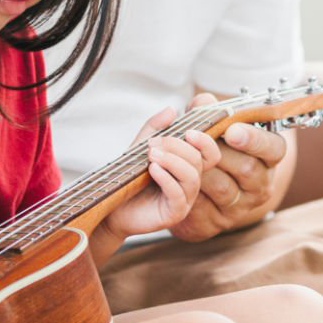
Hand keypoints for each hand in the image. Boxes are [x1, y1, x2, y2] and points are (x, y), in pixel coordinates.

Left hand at [103, 105, 220, 238]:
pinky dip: (167, 178)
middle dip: (177, 147)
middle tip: (153, 144)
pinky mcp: (175, 213)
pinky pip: (179, 194)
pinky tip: (153, 170)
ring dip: (172, 160)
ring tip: (151, 155)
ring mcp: (185, 198)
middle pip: (199, 159)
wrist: (113, 207)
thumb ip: (154, 128)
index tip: (188, 131)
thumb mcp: (140, 147)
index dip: (206, 140)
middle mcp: (190, 181)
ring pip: (192, 175)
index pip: (209, 152)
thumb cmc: (130, 178)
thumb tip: (171, 110)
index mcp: (187, 164)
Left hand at [169, 93, 289, 242]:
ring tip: (173, 152)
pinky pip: (202, 207)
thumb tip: (203, 101)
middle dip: (216, 151)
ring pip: (223, 188)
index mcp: (265, 158)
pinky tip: (165, 174)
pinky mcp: (216, 224)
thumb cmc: (202, 154)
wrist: (183, 193)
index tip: (232, 130)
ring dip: (195, 168)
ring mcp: (240, 208)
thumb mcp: (203, 130)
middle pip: (247, 168)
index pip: (274, 148)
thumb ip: (203, 113)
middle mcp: (259, 186)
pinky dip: (181, 188)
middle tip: (190, 136)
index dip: (255, 140)